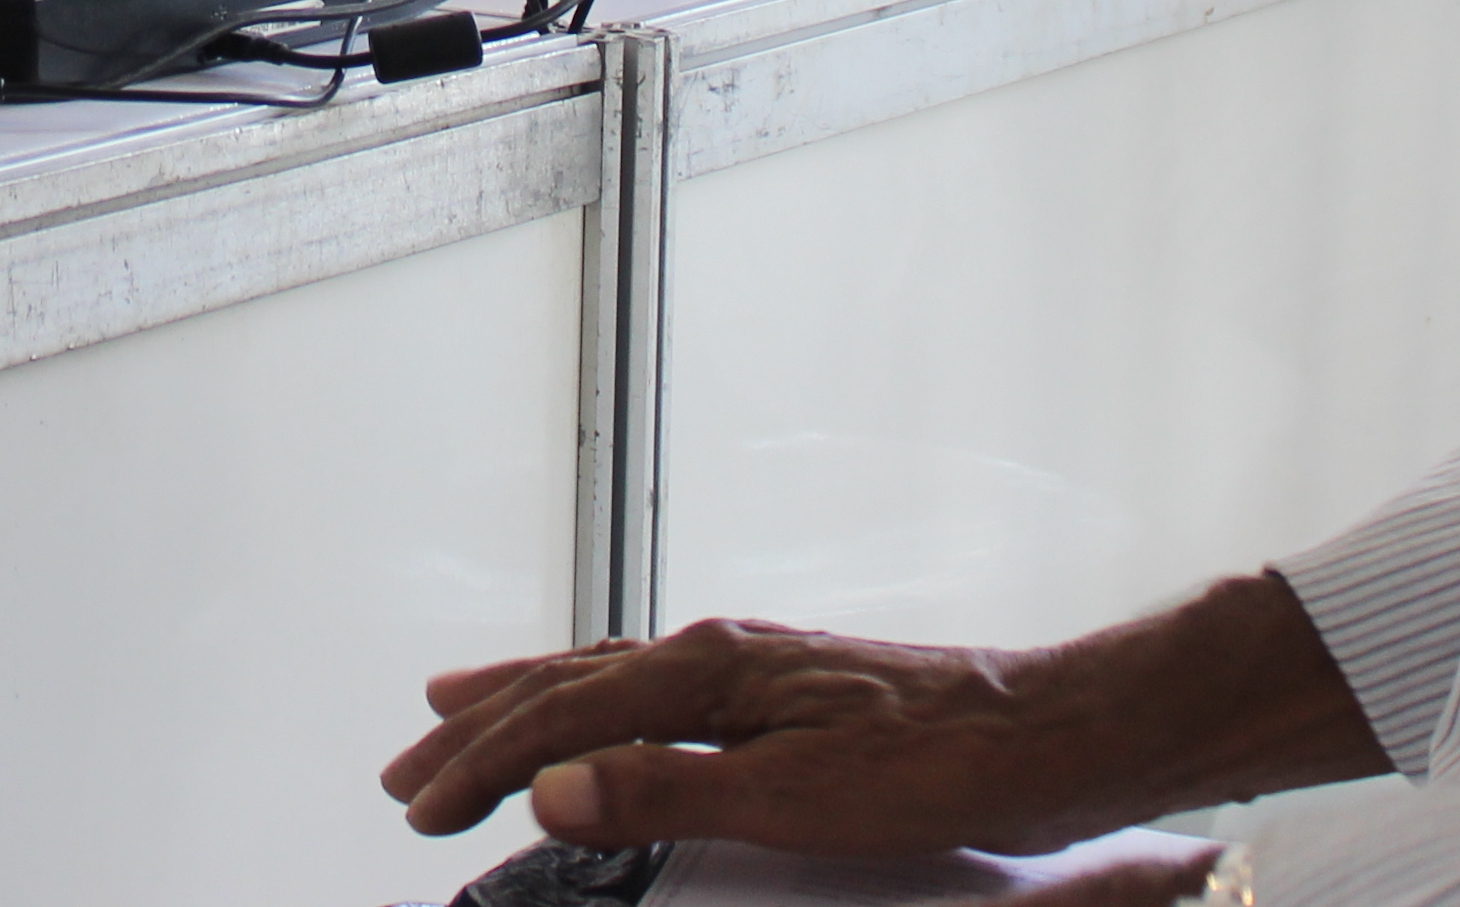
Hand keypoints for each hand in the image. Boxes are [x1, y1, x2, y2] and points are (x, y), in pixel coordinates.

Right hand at [385, 617, 1136, 857]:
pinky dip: (597, 703)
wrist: (1053, 736)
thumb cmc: (945, 768)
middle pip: (569, 685)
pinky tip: (603, 718)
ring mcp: (753, 666)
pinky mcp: (786, 692)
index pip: (563, 717)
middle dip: (480, 731)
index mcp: (710, 670)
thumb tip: (552, 792)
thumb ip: (668, 793)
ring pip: (607, 677)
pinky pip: (654, 689)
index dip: (483, 764)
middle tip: (406, 776)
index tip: (419, 808)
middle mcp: (720, 652)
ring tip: (460, 709)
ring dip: (527, 705)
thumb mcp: (799, 799)